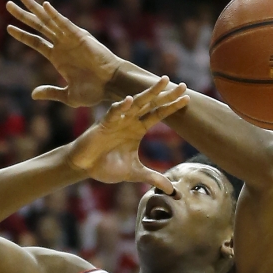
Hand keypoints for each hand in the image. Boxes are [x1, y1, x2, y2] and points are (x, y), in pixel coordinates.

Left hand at [6, 0, 119, 106]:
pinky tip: (44, 6)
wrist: (111, 85)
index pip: (36, 42)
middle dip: (23, 15)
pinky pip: (64, 23)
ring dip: (34, 8)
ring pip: (48, 20)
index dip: (22, 35)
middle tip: (8, 4)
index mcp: (57, 57)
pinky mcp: (80, 36)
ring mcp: (70, 38)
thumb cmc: (94, 91)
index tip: (9, 28)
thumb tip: (33, 94)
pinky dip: (54, 14)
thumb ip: (51, 92)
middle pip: (38, 26)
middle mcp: (62, 44)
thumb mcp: (68, 95)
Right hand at [67, 77, 188, 193]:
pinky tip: (130, 100)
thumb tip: (172, 191)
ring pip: (136, 102)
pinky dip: (121, 107)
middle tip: (183, 85)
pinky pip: (113, 112)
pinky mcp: (103, 124)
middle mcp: (130, 121)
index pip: (158, 114)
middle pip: (151, 104)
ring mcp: (117, 120)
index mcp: (138, 129)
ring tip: (163, 81)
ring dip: (149, 92)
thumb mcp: (135, 173)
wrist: (85, 167)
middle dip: (167, 94)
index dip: (172, 107)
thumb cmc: (107, 166)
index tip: (188, 99)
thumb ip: (153, 178)